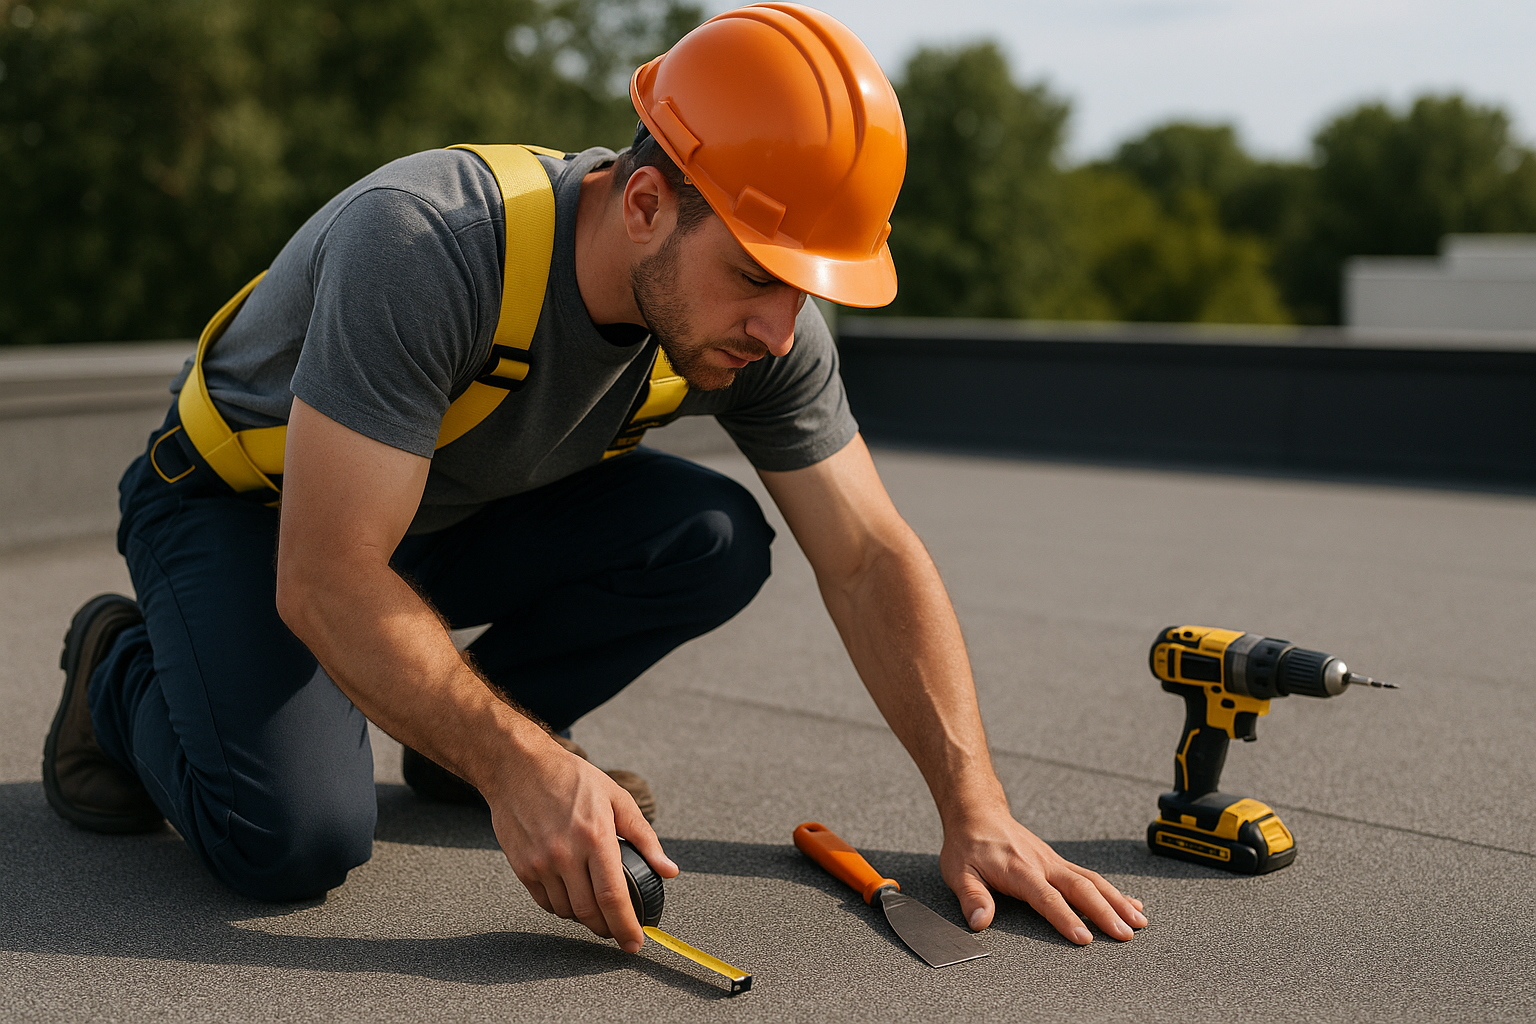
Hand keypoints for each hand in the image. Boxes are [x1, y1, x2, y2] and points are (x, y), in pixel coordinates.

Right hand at [481, 735, 677, 951]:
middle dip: (607, 929)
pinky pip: (545, 902)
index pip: (613, 896)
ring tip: (597, 910)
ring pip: (567, 911)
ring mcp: (540, 862)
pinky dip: (562, 908)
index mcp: (595, 836)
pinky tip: (573, 896)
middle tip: (618, 931)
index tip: (635, 942)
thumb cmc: (570, 778)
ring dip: (585, 918)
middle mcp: (566, 853)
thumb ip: (645, 838)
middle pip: (589, 912)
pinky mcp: (522, 867)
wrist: (518, 767)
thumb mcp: (617, 798)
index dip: (626, 926)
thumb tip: (669, 870)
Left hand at [940, 812, 1146, 944]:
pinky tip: (1130, 903)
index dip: (1067, 919)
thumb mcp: (959, 872)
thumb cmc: (968, 845)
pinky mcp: (1057, 861)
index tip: (1086, 939)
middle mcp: (1043, 864)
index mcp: (1020, 870)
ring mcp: (1053, 862)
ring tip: (1139, 922)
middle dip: (1107, 912)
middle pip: (1081, 888)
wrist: (977, 813)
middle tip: (1127, 934)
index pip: (1048, 899)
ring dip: (1117, 901)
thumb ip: (972, 898)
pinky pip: (1089, 876)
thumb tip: (980, 922)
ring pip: (1092, 880)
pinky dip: (1112, 890)